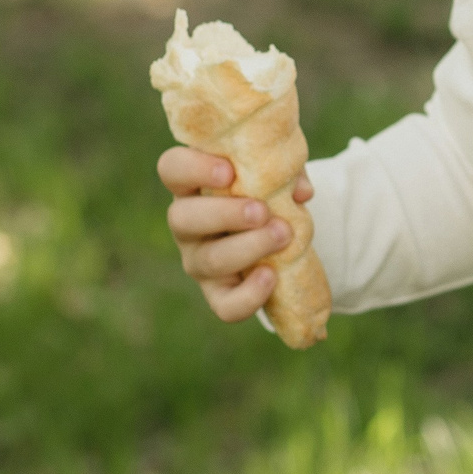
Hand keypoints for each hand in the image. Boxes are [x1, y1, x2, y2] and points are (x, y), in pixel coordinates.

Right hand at [160, 147, 314, 324]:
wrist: (279, 232)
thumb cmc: (266, 190)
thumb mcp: (275, 173)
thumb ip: (286, 172)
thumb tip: (300, 191)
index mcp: (193, 185)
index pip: (172, 169)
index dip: (193, 168)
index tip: (229, 171)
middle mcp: (188, 224)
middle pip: (182, 218)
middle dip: (224, 214)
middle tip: (261, 211)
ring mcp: (198, 261)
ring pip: (209, 260)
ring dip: (248, 247)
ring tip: (284, 235)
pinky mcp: (219, 294)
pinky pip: (225, 305)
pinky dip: (249, 295)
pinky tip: (271, 275)